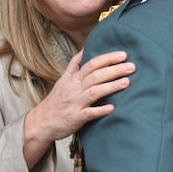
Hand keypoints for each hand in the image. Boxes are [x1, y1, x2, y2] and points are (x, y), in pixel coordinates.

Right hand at [23, 49, 133, 169]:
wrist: (41, 122)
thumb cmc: (56, 101)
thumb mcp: (63, 80)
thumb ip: (74, 65)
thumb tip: (85, 49)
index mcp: (72, 79)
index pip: (90, 64)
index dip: (107, 58)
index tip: (122, 55)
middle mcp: (73, 89)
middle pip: (95, 76)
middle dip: (114, 70)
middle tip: (131, 66)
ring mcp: (74, 103)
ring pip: (94, 92)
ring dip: (111, 86)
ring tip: (127, 82)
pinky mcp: (75, 118)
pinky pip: (89, 113)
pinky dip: (100, 110)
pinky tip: (112, 108)